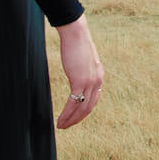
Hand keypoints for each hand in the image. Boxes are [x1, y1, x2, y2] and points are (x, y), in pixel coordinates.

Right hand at [55, 13, 103, 127]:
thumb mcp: (83, 60)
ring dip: (71, 120)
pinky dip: (66, 114)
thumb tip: (77, 72)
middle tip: (66, 126)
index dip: (84, 111)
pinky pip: (73, 103)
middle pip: (89, 108)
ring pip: (81, 109)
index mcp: (99, 77)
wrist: (75, 33)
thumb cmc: (76, 43)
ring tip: (61, 126)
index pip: (93, 100)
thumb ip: (82, 69)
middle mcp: (97, 82)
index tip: (74, 117)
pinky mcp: (79, 81)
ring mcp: (89, 82)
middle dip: (77, 120)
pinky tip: (60, 120)